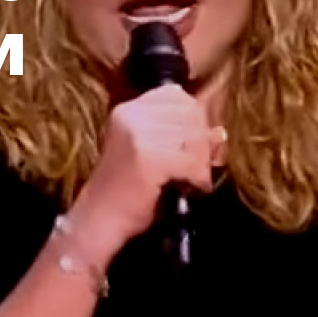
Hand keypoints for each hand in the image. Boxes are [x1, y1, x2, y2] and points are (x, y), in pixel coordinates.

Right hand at [65, 84, 226, 266]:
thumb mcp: (146, 151)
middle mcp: (132, 116)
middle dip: (201, 142)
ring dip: (202, 162)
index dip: (192, 118)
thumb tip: (219, 132)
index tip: (192, 143)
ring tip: (195, 178)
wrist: (99, 220)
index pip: (177, 96)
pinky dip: (199, 178)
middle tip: (199, 166)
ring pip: (194, 138)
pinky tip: (194, 188)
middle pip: (190, 115)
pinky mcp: (148, 158)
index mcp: (129, 109)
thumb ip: (177, 135)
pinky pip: (191, 162)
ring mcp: (138, 135)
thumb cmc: (125, 189)